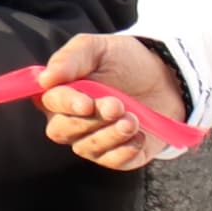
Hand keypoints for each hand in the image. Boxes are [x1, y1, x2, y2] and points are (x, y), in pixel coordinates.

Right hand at [40, 31, 185, 170]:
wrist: (166, 77)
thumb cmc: (124, 61)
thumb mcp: (97, 48)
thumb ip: (70, 58)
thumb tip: (44, 79)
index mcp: (61, 93)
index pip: (50, 102)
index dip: (66, 105)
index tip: (86, 103)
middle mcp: (70, 120)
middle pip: (63, 130)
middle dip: (91, 121)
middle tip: (117, 106)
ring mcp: (93, 140)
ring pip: (87, 148)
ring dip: (110, 136)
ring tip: (133, 120)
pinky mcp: (117, 155)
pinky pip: (113, 162)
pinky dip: (124, 151)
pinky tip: (139, 136)